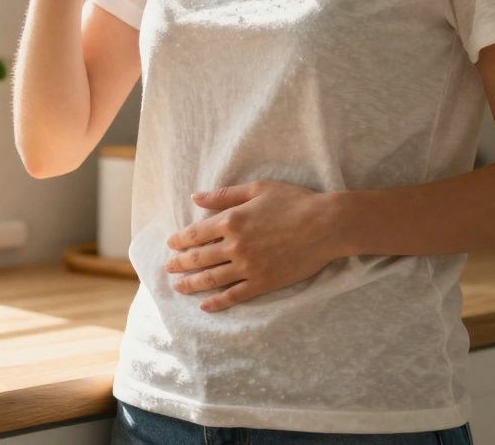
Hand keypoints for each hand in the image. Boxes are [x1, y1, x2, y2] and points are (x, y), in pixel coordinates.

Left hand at [164, 180, 343, 312]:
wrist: (326, 225)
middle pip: (198, 259)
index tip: (171, 244)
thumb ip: (224, 195)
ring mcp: (248, 267)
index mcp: (231, 220)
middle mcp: (235, 246)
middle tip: (168, 268)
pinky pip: (234, 296)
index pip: (194, 234)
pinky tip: (205, 306)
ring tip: (179, 287)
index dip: (179, 240)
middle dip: (179, 264)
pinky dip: (217, 302)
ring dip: (191, 284)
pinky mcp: (263, 283)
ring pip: (211, 279)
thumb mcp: (257, 189)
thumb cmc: (294, 201)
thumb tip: (195, 197)